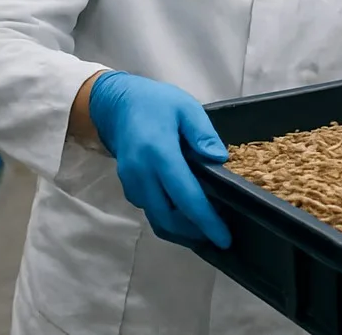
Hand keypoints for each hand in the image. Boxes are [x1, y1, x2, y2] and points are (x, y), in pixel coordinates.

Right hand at [88, 71, 232, 247]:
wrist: (117, 103)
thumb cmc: (156, 103)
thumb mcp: (186, 107)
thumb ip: (203, 133)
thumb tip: (219, 159)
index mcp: (159, 153)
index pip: (185, 196)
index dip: (205, 220)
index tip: (224, 237)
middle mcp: (142, 174)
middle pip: (168, 217)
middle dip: (194, 232)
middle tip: (219, 235)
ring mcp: (132, 183)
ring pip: (158, 219)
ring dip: (181, 231)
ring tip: (206, 230)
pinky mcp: (128, 187)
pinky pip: (150, 211)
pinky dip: (169, 220)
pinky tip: (186, 216)